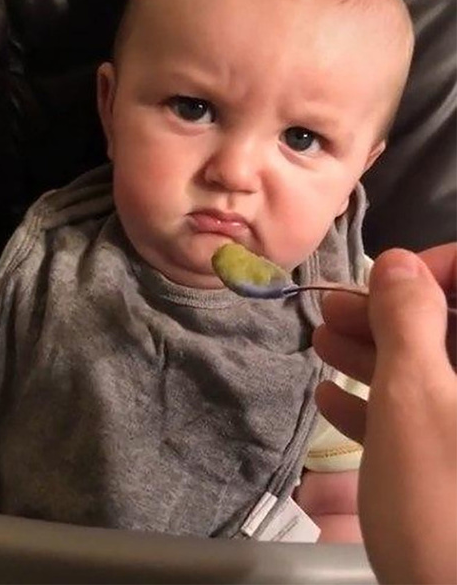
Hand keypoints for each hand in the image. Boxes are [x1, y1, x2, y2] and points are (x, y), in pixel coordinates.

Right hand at [313, 245, 456, 584]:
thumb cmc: (443, 504)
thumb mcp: (414, 398)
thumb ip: (408, 319)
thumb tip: (399, 261)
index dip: (431, 270)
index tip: (380, 282)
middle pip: (450, 326)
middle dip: (388, 314)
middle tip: (331, 311)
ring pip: (434, 372)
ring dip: (376, 355)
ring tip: (322, 344)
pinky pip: (428, 418)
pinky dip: (383, 405)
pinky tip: (334, 403)